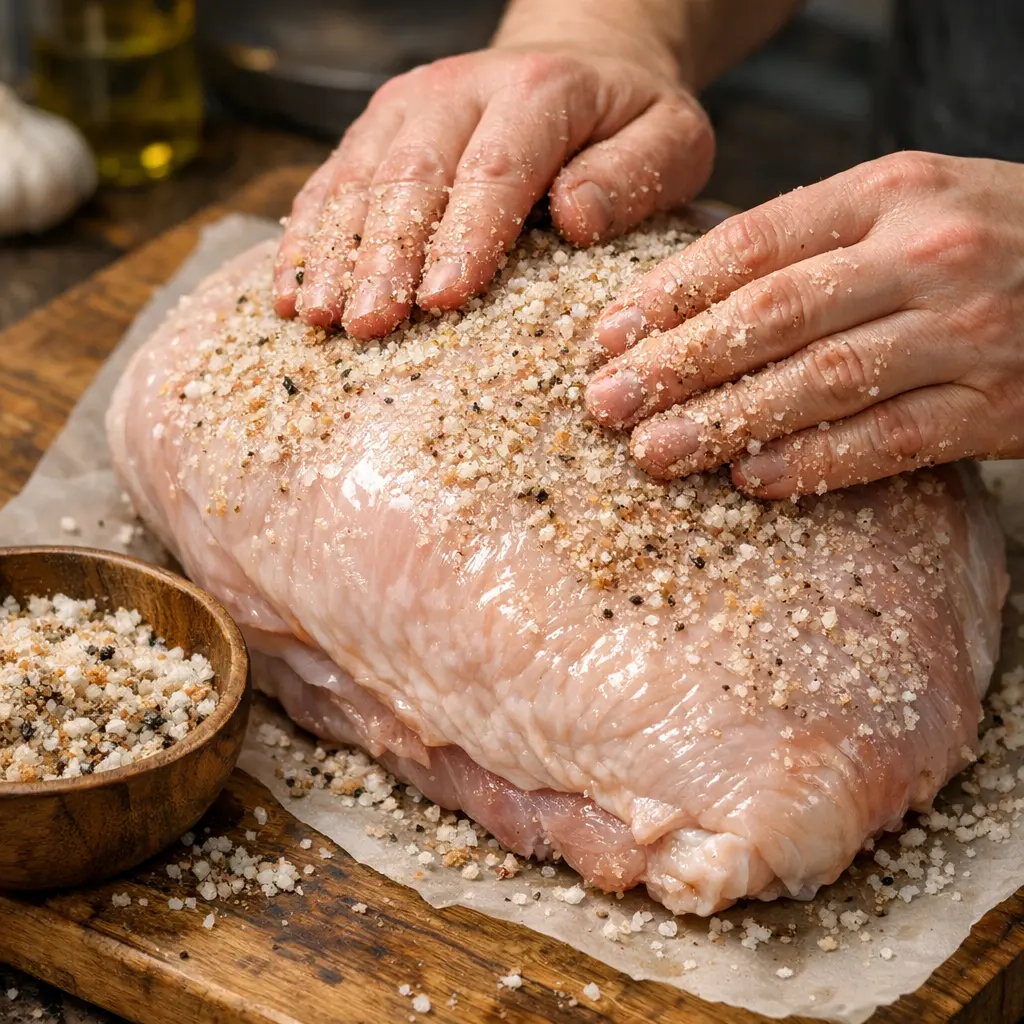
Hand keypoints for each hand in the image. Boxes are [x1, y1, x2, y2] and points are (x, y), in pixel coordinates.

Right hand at [273, 47, 712, 339]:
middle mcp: (461, 89)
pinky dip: (308, 236)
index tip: (442, 299)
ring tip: (317, 317)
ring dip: (335, 252)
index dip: (465, 235)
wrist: (579, 58)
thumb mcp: (670, 139)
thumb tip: (574, 217)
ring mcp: (408, 106)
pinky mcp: (378, 128)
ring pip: (360, 179)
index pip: (495, 169)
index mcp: (540, 92)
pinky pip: (332, 180)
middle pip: (413, 176)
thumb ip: (631, 176)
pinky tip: (289, 290)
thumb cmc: (627, 120)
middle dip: (384, 256)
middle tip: (368, 326)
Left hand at [585, 151, 1023, 496]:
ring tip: (655, 451)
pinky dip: (816, 461)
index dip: (669, 294)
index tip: (605, 338)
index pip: (752, 244)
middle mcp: (923, 254)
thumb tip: (687, 304)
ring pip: (823, 379)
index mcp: (887, 193)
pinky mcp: (995, 406)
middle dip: (678, 363)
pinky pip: (891, 438)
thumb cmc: (986, 240)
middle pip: (774, 313)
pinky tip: (751, 479)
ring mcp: (963, 331)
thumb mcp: (904, 207)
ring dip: (728, 421)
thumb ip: (811, 245)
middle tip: (606, 404)